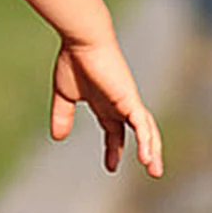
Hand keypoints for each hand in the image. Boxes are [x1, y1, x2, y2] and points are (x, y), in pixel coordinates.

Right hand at [50, 34, 163, 177]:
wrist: (82, 41)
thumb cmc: (73, 61)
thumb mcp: (64, 96)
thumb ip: (63, 116)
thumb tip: (57, 138)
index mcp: (106, 104)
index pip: (115, 131)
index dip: (114, 149)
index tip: (111, 166)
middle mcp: (121, 104)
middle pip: (139, 132)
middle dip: (144, 152)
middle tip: (150, 170)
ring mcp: (128, 102)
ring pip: (146, 130)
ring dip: (152, 150)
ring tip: (154, 170)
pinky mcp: (130, 100)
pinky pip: (142, 125)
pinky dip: (146, 141)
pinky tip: (146, 157)